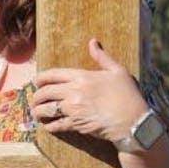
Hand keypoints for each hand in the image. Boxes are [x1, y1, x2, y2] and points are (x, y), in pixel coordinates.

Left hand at [30, 38, 149, 144]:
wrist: (133, 121)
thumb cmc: (128, 95)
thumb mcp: (117, 71)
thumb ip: (102, 57)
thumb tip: (92, 42)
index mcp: (82, 76)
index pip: (52, 75)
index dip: (40, 78)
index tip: (36, 81)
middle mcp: (74, 92)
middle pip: (45, 92)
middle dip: (36, 96)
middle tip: (35, 100)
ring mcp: (73, 109)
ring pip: (46, 110)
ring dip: (38, 112)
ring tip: (37, 113)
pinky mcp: (75, 124)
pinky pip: (56, 125)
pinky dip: (50, 126)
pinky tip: (49, 126)